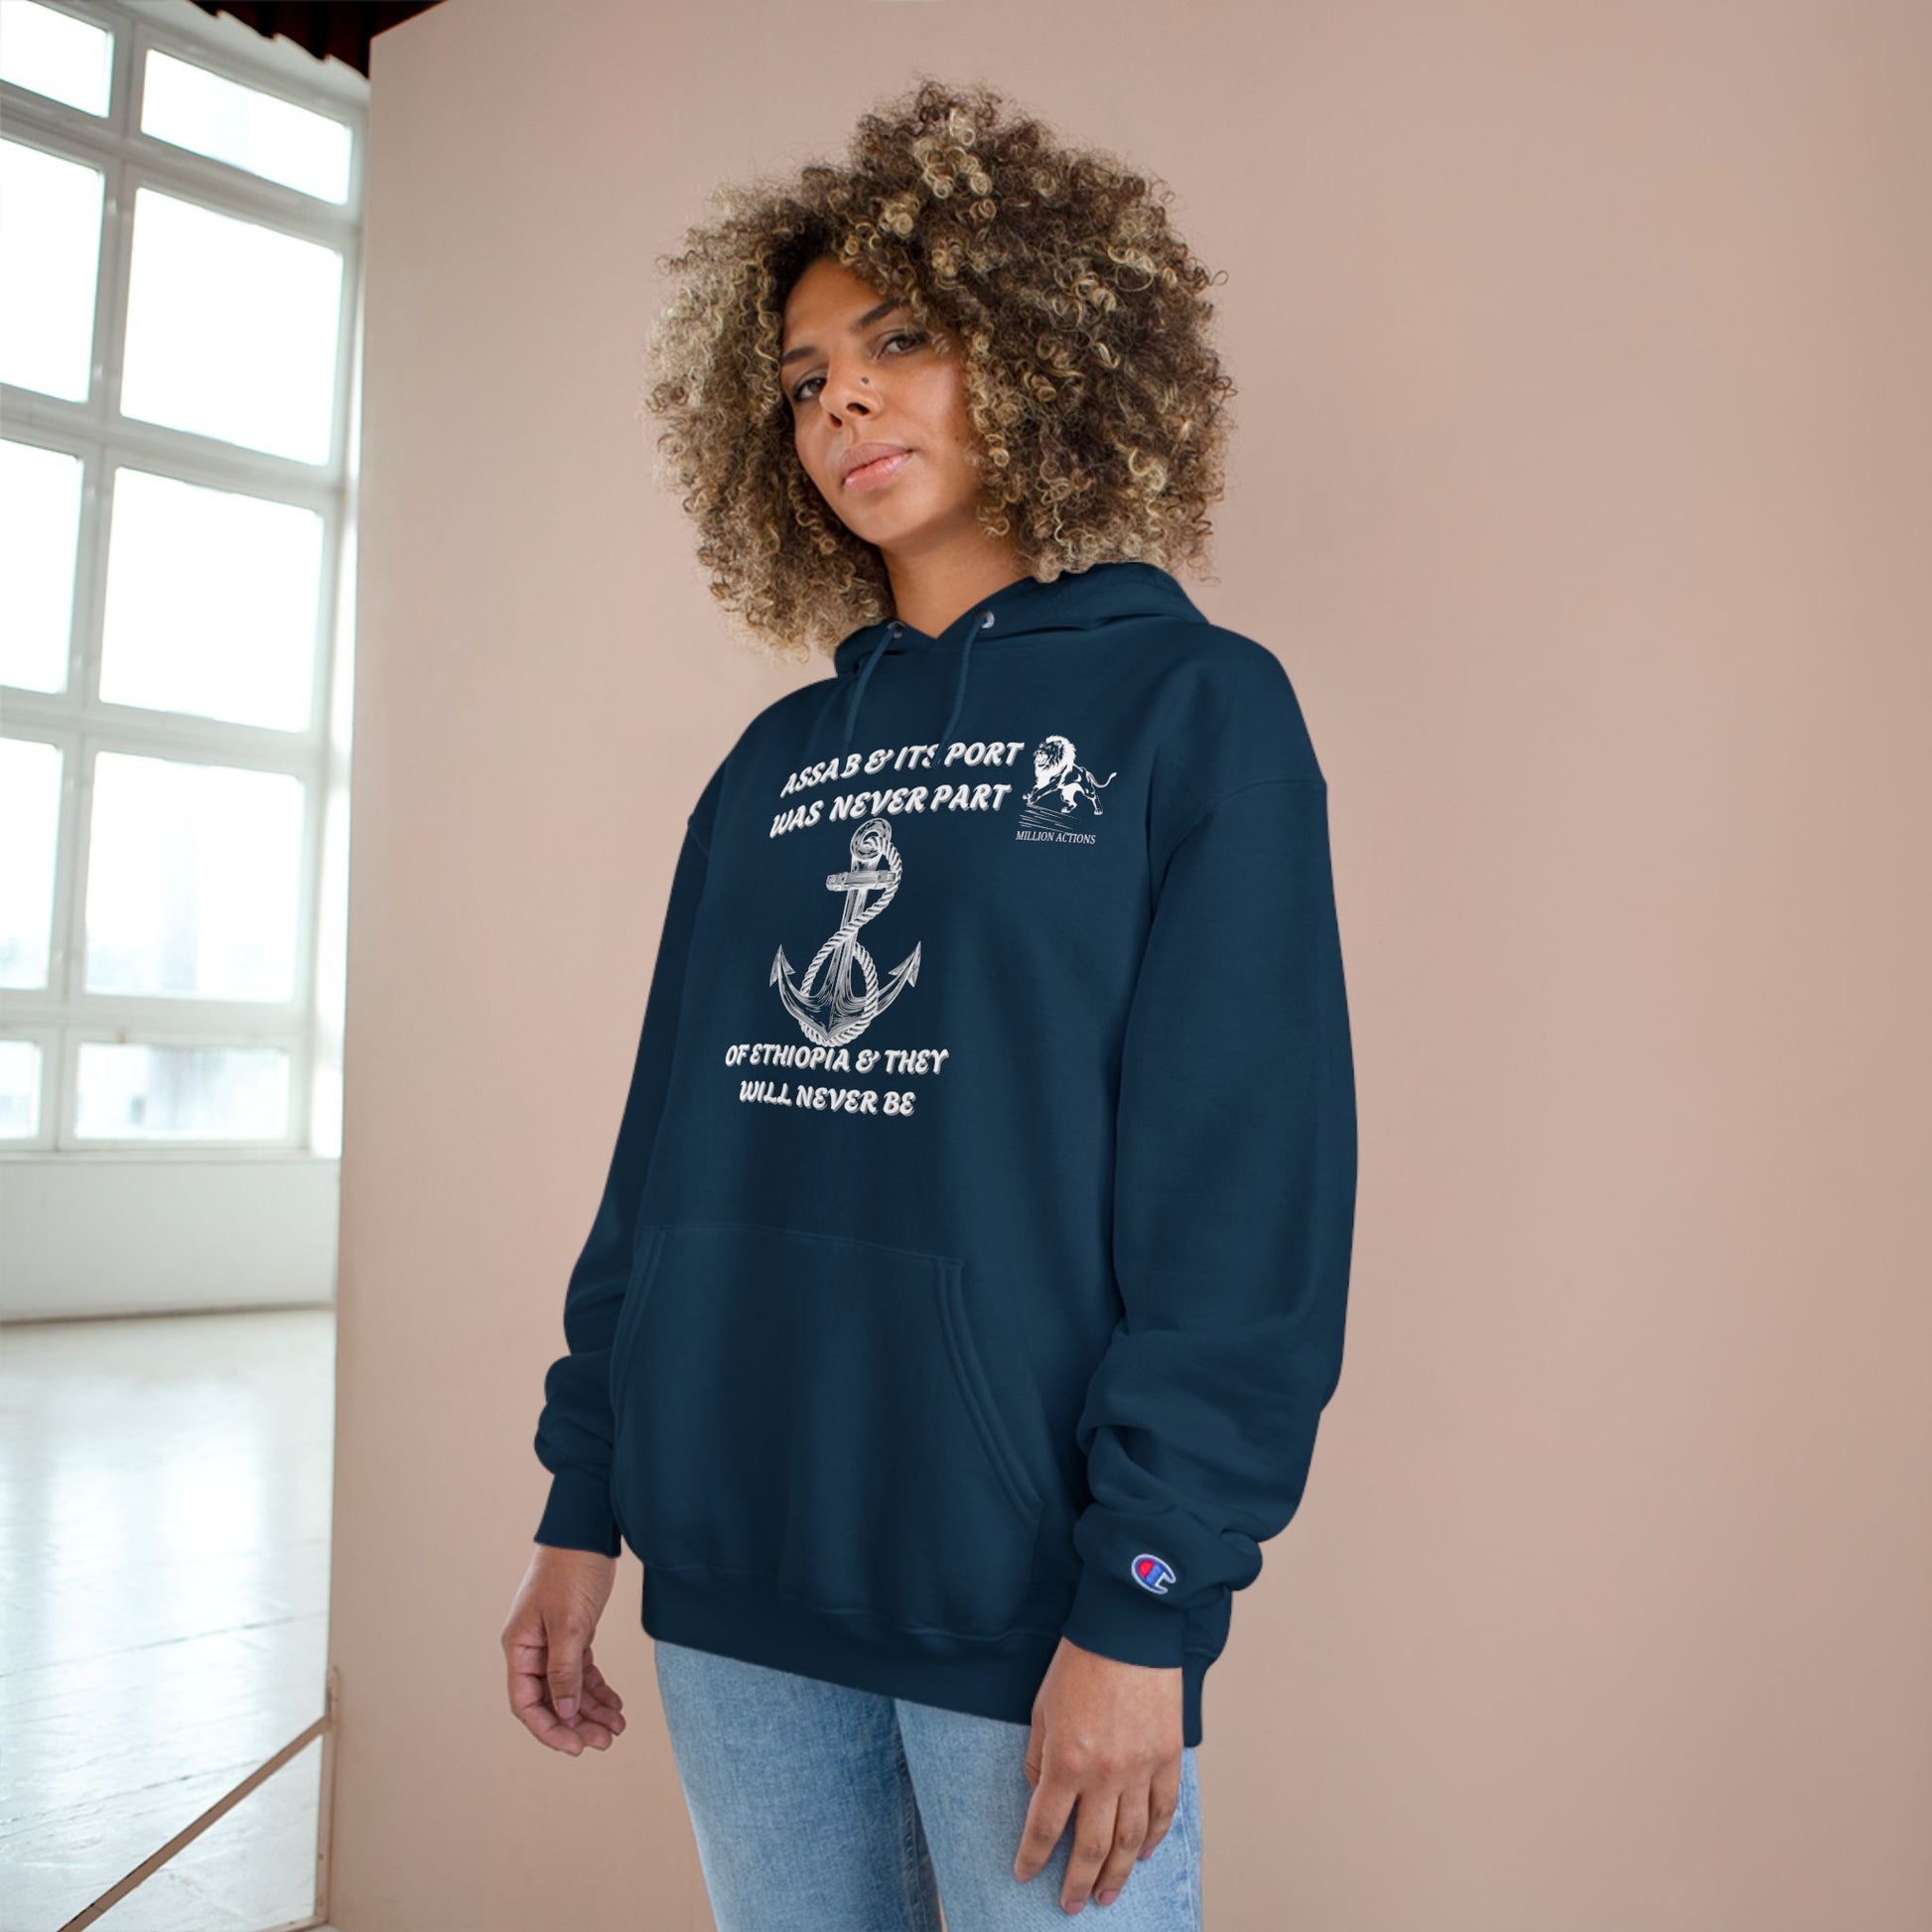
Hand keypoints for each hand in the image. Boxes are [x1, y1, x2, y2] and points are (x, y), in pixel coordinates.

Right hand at [501, 1544, 627, 1754]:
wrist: (588, 1529)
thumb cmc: (571, 1570)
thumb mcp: (569, 1624)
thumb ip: (564, 1671)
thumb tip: (565, 1714)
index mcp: (519, 1648)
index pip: (527, 1704)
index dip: (549, 1729)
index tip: (576, 1747)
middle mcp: (531, 1649)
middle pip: (550, 1700)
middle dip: (578, 1724)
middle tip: (607, 1741)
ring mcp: (552, 1642)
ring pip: (569, 1689)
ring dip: (591, 1710)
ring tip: (617, 1727)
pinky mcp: (574, 1633)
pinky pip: (582, 1670)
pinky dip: (598, 1688)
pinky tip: (615, 1704)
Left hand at [1013, 1637, 1183, 1913]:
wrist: (1127, 1629)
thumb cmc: (1079, 1663)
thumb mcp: (1041, 1708)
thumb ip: (1039, 1757)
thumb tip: (1042, 1793)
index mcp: (1065, 1762)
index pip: (1045, 1827)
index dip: (1032, 1856)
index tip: (1024, 1874)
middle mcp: (1104, 1775)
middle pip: (1090, 1846)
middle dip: (1077, 1881)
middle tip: (1072, 1905)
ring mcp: (1140, 1770)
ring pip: (1130, 1839)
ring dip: (1117, 1872)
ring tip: (1107, 1894)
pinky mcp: (1167, 1758)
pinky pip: (1162, 1810)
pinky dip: (1155, 1837)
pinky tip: (1144, 1854)